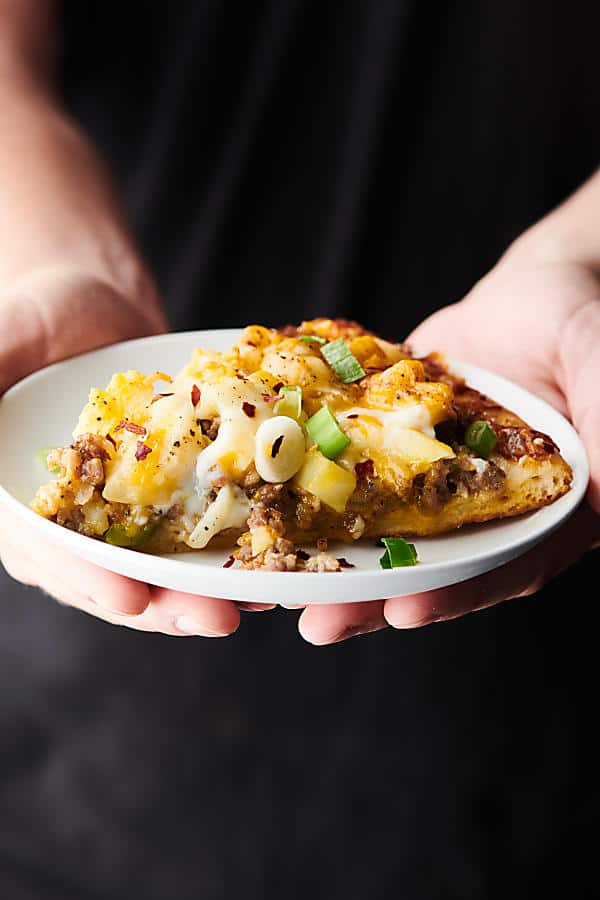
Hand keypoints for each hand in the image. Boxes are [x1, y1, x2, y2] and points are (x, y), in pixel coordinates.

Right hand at [0, 80, 269, 635]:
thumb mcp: (1, 342)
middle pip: (112, 580)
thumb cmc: (33, 317)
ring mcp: (120, 515)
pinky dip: (232, 546)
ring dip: (207, 590)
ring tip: (257, 595)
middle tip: (218, 617)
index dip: (85, 579)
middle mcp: (68, 523)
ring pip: (160, 570)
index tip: (130, 598)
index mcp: (17, 506)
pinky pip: (197, 530)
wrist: (92, 304)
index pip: (45, 554)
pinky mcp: (165, 498)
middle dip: (165, 606)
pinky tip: (273, 553)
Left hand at [298, 253, 599, 643]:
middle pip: (432, 565)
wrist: (541, 290)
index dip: (455, 593)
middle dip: (374, 594)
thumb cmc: (588, 325)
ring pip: (386, 526)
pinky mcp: (399, 449)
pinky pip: (358, 468)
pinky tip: (275, 495)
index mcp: (547, 514)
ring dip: (337, 553)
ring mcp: (439, 482)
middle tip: (317, 619)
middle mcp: (488, 511)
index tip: (402, 610)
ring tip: (280, 579)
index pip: (504, 566)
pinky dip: (320, 483)